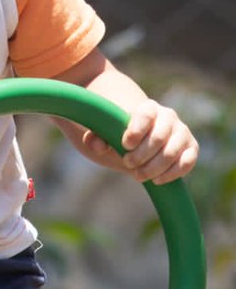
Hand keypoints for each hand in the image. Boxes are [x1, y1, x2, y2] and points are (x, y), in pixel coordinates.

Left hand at [78, 101, 197, 184]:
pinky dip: (172, 174)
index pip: (145, 115)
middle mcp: (168, 116)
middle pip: (158, 137)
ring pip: (171, 152)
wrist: (143, 140)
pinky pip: (187, 162)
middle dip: (141, 155)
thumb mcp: (107, 134)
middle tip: (127, 163)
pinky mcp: (191, 149)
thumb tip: (96, 144)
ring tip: (138, 175)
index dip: (136, 131)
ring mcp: (182, 132)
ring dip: (153, 167)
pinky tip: (156, 180)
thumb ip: (96, 136)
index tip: (125, 145)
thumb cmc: (122, 135)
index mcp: (148, 108)